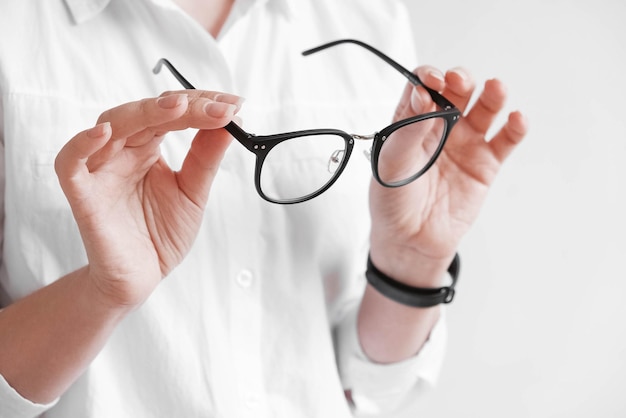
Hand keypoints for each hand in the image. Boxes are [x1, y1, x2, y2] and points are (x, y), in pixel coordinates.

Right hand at [55, 91, 241, 306]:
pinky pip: (70, 163)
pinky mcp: (83, 195)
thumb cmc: (161, 233)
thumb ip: (206, 157)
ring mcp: (101, 170)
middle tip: (218, 108)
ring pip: (112, 125)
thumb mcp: (193, 192)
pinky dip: (82, 145)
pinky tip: (106, 134)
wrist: (141, 277)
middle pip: (145, 113)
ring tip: (179, 107)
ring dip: (146, 113)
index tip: (233, 104)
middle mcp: (123, 152)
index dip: (201, 104)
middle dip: (184, 106)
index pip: (172, 113)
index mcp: (148, 148)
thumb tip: (231, 119)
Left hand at [369, 67, 527, 284]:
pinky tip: (517, 119)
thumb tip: (422, 95)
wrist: (411, 241)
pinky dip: (515, 127)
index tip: (431, 82)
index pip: (422, 87)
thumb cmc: (393, 201)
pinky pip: (505, 140)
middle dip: (460, 80)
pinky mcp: (485, 165)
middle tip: (458, 82)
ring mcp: (465, 144)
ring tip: (496, 88)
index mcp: (411, 122)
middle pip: (456, 91)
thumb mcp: (389, 164)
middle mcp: (440, 128)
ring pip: (484, 109)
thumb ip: (406, 130)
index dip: (428, 77)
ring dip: (492, 94)